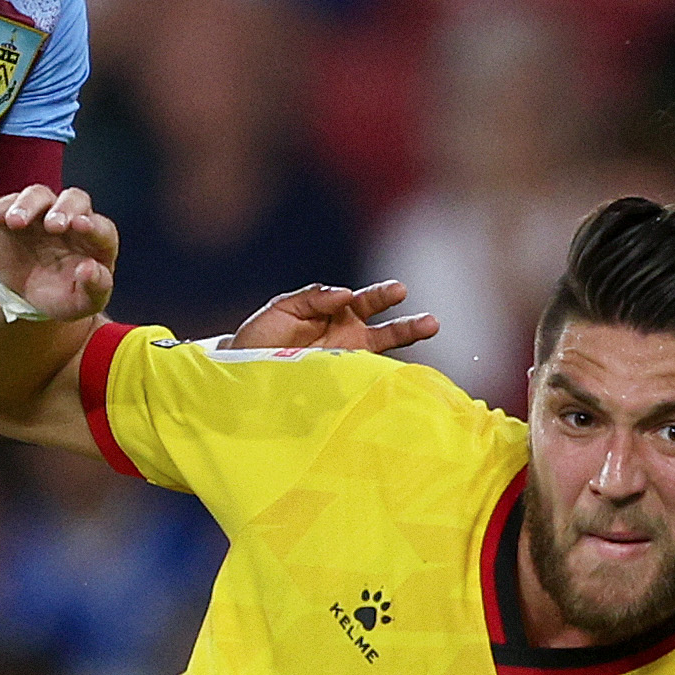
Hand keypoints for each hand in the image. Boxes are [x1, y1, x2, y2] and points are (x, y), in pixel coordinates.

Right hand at [0, 186, 117, 325]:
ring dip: (27, 205)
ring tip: (15, 223)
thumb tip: (89, 269)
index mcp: (95, 240)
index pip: (101, 227)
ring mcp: (42, 214)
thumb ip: (94, 289)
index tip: (80, 226)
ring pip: (38, 195)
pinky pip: (6, 205)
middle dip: (64, 209)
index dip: (93, 226)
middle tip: (52, 226)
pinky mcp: (14, 215)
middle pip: (74, 198)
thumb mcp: (83, 304)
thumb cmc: (63, 296)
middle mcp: (71, 220)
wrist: (28, 296)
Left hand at [228, 278, 439, 355]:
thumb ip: (313, 296)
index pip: (364, 300)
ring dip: (406, 338)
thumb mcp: (282, 308)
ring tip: (432, 328)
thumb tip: (346, 294)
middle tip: (427, 317)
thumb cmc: (261, 337)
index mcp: (335, 312)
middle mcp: (346, 336)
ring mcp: (346, 359)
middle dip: (405, 321)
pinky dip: (384, 374)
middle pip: (383, 325)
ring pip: (382, 349)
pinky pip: (367, 375)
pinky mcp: (341, 380)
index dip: (377, 296)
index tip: (380, 295)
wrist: (242, 372)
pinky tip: (403, 376)